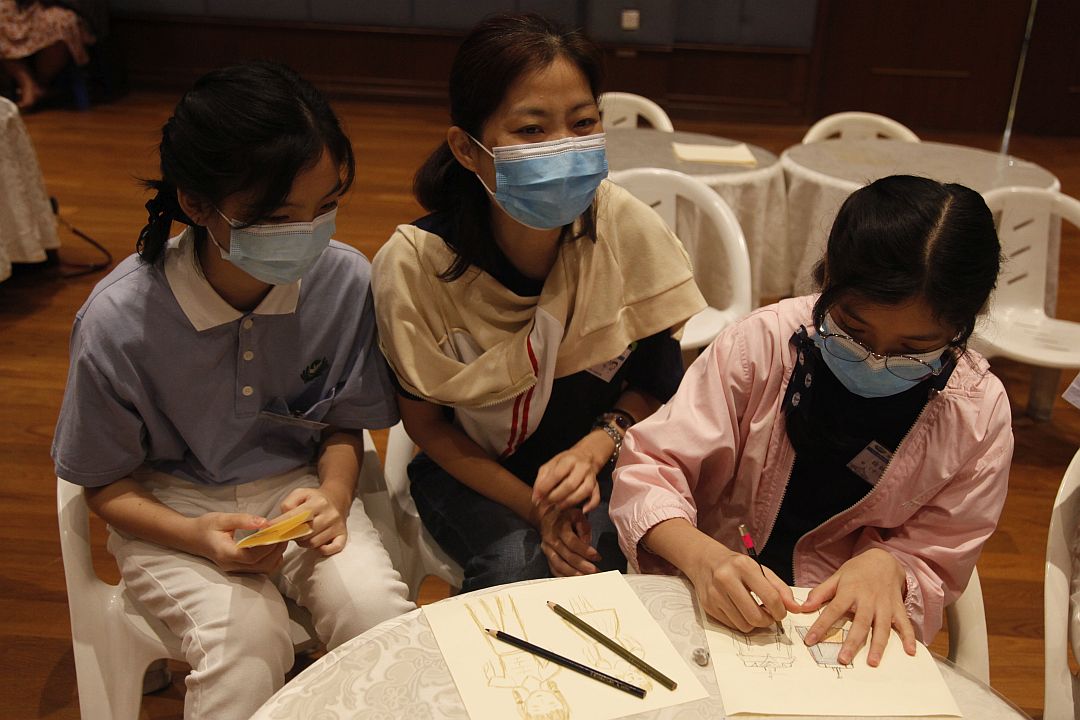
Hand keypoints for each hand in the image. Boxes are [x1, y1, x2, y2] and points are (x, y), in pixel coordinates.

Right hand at [190, 512, 286, 573]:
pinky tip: (273, 547)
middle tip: (284, 535)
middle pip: (260, 565)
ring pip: (262, 570)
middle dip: (276, 551)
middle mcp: (231, 566)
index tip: (277, 533)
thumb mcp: (222, 518)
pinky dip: (270, 561)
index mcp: (225, 553)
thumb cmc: (205, 526)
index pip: (251, 556)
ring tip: (280, 540)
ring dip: (275, 557)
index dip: (268, 546)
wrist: (191, 538)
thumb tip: (265, 522)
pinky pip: (259, 570)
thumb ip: (243, 520)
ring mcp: (235, 570)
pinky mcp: (239, 569)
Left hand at [279, 486, 350, 555]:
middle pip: (305, 533)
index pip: (297, 516)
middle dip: (293, 534)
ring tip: (303, 535)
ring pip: (313, 543)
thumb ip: (288, 504)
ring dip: (304, 542)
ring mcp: (337, 526)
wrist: (337, 499)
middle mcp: (330, 514)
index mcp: (318, 502)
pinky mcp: (343, 535)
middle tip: (291, 531)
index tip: (269, 529)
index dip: (281, 524)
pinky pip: (332, 549)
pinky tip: (318, 545)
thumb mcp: (299, 494)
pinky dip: (322, 550)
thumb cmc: (314, 499)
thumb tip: (282, 521)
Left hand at [532, 446, 601, 512]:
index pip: (556, 475)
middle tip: (546, 504)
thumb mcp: (550, 464)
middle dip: (555, 497)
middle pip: (570, 485)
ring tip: (558, 507)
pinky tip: (583, 510)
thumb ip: (542, 479)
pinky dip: (591, 505)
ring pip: (583, 491)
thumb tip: (536, 498)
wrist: (586, 455)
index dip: (545, 488)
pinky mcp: (597, 485)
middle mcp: (582, 467)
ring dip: (569, 502)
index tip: (537, 498)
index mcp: (569, 460)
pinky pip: (596, 497)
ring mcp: (591, 476)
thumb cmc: (564, 462)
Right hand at [539, 505, 600, 575]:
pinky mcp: (546, 556)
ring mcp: (547, 549)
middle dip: (582, 566)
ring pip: (559, 565)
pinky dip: (563, 576)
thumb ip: (584, 528)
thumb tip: (587, 543)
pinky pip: (554, 569)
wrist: (545, 516)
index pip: (572, 542)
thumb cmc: (566, 516)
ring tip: (587, 580)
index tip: (598, 557)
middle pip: (566, 556)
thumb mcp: (577, 515)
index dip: (585, 551)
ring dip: (573, 574)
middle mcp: (551, 540)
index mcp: (560, 528)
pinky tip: (574, 581)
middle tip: (595, 572)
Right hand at [687, 537, 798, 632]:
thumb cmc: (736, 566)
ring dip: (754, 623)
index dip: (780, 610)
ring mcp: (714, 594)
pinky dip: (741, 622)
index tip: (782, 613)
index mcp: (743, 566)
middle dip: (768, 621)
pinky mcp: (708, 606)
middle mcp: (726, 579)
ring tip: (754, 611)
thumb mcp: (759, 570)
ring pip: (744, 625)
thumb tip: (795, 608)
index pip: (770, 597)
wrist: (705, 561)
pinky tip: (740, 611)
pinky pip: (732, 626)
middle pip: (755, 616)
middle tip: (769, 616)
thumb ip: (780, 588)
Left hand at [799, 548, 916, 666]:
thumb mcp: (837, 576)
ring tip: (872, 662)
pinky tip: (910, 652)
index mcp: (850, 591)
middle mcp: (868, 600)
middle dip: (852, 642)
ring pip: (882, 627)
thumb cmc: (857, 571)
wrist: (884, 560)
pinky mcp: (898, 608)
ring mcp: (885, 605)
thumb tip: (804, 607)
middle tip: (843, 659)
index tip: (810, 641)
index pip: (833, 610)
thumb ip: (821, 592)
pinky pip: (905, 624)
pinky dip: (909, 637)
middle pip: (860, 623)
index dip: (821, 626)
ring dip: (878, 645)